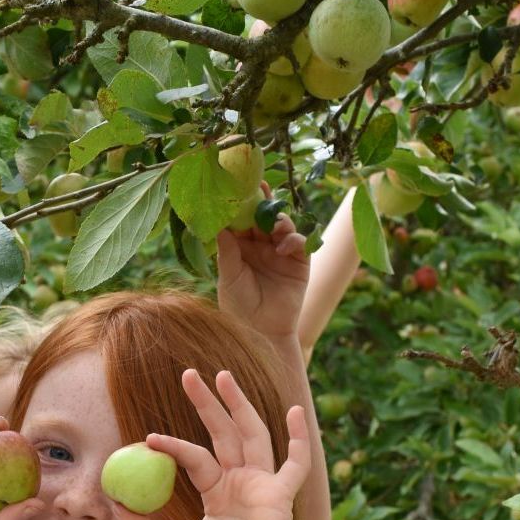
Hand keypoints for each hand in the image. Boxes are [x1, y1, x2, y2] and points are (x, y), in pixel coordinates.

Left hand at [113, 370, 310, 519]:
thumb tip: (114, 502)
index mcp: (220, 492)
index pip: (195, 457)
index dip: (173, 444)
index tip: (148, 437)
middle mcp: (243, 483)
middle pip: (224, 432)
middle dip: (207, 403)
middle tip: (188, 374)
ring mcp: (264, 486)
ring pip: (253, 435)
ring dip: (239, 405)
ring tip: (222, 376)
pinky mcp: (281, 497)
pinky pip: (295, 463)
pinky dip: (299, 438)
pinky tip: (296, 411)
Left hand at [215, 190, 309, 342]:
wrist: (261, 332)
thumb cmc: (238, 306)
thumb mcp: (229, 276)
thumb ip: (228, 251)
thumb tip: (220, 224)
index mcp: (241, 247)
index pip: (242, 220)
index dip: (240, 204)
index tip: (236, 187)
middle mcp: (261, 246)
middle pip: (264, 217)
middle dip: (262, 202)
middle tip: (260, 187)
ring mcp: (281, 252)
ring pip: (283, 225)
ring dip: (279, 220)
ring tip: (273, 223)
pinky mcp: (299, 262)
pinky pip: (299, 243)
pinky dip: (292, 240)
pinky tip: (281, 248)